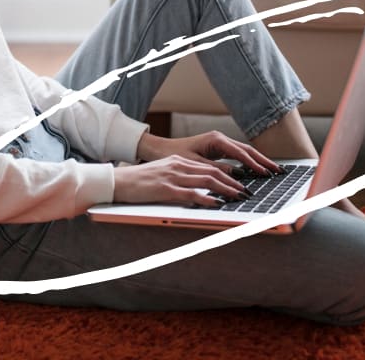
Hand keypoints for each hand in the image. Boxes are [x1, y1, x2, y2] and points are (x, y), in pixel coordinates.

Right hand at [112, 154, 249, 206]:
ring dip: (226, 189)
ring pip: (206, 180)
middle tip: (247, 192)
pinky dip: (207, 198)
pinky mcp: (165, 189)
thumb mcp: (162, 174)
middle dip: (233, 182)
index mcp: (178, 161)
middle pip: (212, 172)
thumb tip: (197, 189)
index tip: (240, 184)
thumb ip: (179, 178)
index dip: (227, 175)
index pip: (208, 167)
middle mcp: (178, 165)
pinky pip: (191, 193)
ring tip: (239, 197)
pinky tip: (217, 203)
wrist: (117, 181)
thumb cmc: (138, 181)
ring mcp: (172, 176)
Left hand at [136, 130, 281, 176]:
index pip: (240, 153)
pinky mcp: (219, 149)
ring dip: (259, 161)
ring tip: (274, 171)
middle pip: (247, 150)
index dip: (254, 164)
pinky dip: (249, 162)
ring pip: (245, 152)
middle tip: (279, 171)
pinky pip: (238, 155)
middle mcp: (220, 139)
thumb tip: (237, 176)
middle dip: (264, 161)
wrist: (161, 149)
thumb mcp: (195, 164)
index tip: (266, 174)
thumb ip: (216, 169)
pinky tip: (258, 170)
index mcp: (215, 140)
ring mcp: (220, 143)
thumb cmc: (174, 155)